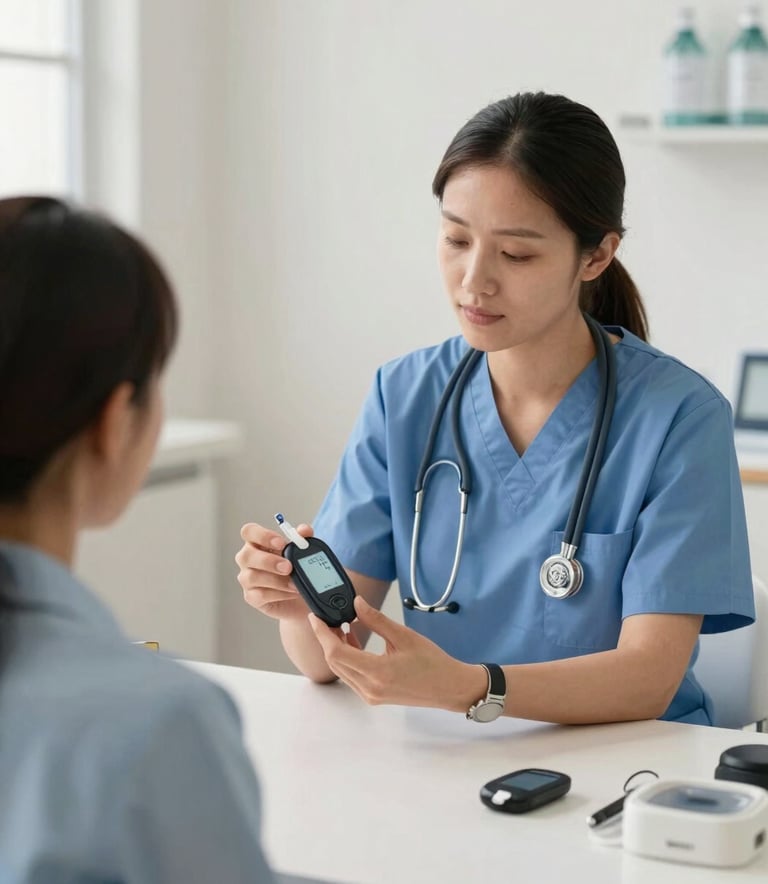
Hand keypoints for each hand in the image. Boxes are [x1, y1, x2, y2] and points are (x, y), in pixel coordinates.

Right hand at [236, 521, 313, 621]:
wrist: (302, 595)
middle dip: (268, 561)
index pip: (249, 532)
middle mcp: (248, 559)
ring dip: (276, 580)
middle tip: (288, 567)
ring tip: (295, 583)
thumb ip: (303, 538)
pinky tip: (291, 592)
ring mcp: (247, 578)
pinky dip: (279, 594)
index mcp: (257, 542)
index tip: (281, 543)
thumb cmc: (296, 568)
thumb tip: (304, 530)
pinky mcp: (251, 597)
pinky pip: (260, 595)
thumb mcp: (303, 551)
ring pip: (252, 577)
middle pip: (246, 555)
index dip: (262, 536)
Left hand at [308, 596, 485, 710]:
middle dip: (327, 639)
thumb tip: (356, 603)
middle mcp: (370, 688)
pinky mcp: (374, 696)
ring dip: (337, 649)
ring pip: (341, 670)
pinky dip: (348, 659)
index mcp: (377, 672)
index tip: (316, 618)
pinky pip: (351, 677)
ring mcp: (371, 695)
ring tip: (341, 627)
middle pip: (335, 662)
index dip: (322, 634)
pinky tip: (353, 642)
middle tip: (328, 618)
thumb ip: (376, 620)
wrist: (449, 687)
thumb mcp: (404, 635)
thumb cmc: (432, 662)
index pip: (336, 653)